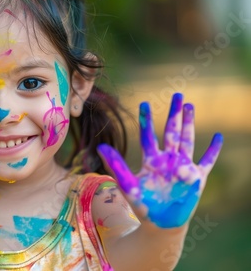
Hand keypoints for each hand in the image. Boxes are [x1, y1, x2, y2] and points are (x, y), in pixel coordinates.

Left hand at [97, 93, 222, 227]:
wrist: (160, 224)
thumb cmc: (143, 206)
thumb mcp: (128, 186)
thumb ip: (116, 166)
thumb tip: (101, 147)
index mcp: (151, 160)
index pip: (149, 135)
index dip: (147, 120)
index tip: (144, 103)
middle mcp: (168, 160)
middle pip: (172, 132)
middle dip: (174, 114)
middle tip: (177, 94)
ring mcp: (183, 167)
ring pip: (187, 140)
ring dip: (189, 124)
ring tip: (190, 106)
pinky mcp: (196, 178)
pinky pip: (207, 161)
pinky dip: (213, 150)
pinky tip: (219, 137)